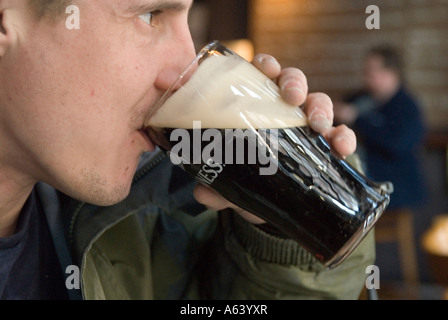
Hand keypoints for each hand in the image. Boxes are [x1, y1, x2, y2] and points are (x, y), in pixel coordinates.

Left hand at [193, 54, 357, 223]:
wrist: (272, 204)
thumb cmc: (250, 179)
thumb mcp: (232, 184)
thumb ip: (217, 188)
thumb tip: (203, 193)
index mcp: (258, 107)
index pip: (262, 76)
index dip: (266, 66)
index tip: (265, 69)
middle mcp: (284, 111)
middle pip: (293, 83)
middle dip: (295, 83)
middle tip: (292, 97)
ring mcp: (307, 126)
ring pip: (320, 103)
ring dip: (322, 108)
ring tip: (319, 124)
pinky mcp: (326, 146)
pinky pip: (340, 134)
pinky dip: (344, 138)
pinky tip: (342, 148)